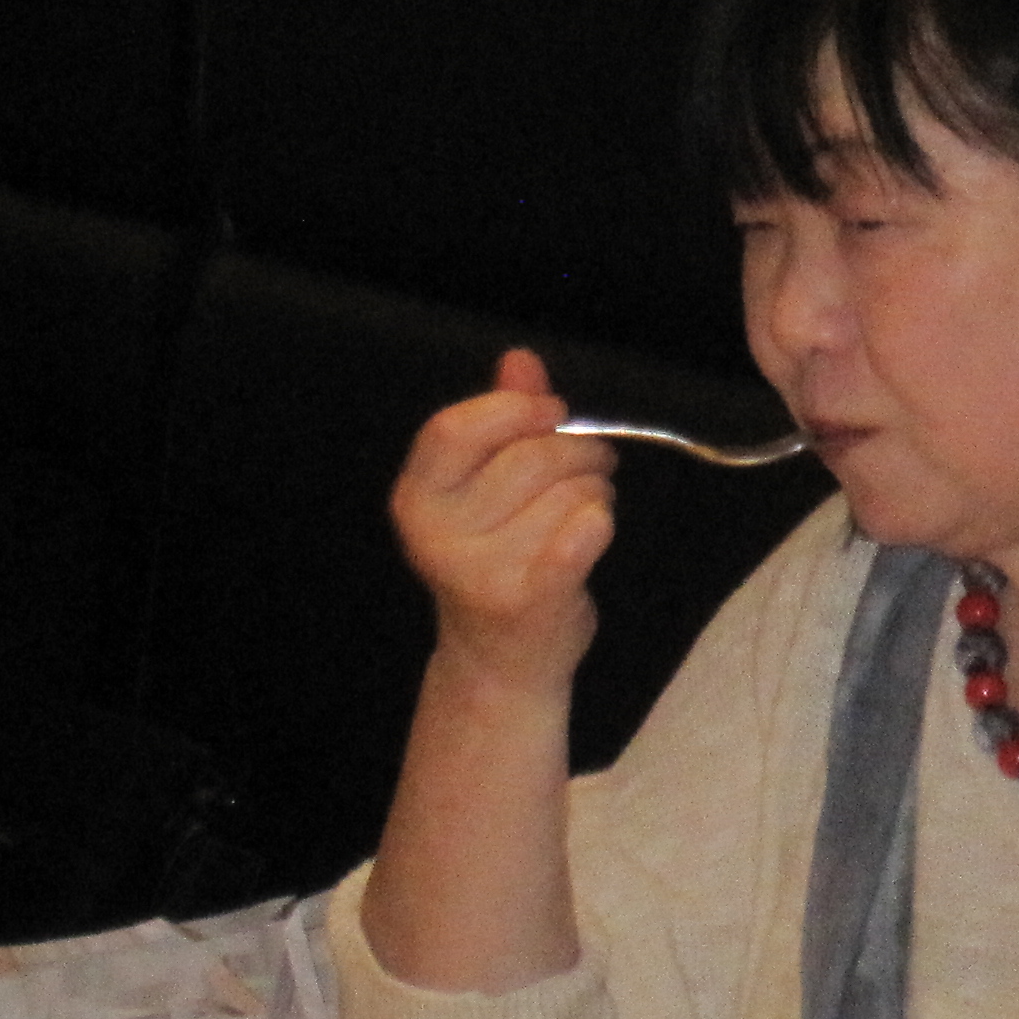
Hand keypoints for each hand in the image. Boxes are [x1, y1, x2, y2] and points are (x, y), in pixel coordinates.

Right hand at [390, 348, 615, 690]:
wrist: (501, 659)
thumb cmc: (501, 559)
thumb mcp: (487, 487)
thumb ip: (503, 420)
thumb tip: (519, 360)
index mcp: (418, 497)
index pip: (454, 428)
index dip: (515, 410)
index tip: (553, 414)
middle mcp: (438, 533)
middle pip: (532, 456)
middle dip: (580, 456)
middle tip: (587, 476)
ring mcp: (479, 569)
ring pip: (574, 492)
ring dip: (596, 496)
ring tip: (579, 520)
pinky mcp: (528, 598)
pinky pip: (585, 531)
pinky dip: (601, 524)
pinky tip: (591, 535)